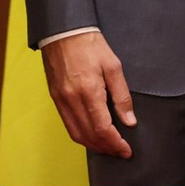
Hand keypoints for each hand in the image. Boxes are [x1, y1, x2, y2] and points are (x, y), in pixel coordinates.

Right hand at [41, 31, 135, 157]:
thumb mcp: (114, 66)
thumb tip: (129, 121)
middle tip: (120, 152)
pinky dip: (80, 136)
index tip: (126, 151)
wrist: (64, 32)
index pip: (103, 128)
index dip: (116, 143)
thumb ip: (122, 95)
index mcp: (90, 92)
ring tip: (108, 149)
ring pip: (76, 134)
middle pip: (89, 136)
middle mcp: (72, 100)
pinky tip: (91, 137)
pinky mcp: (55, 99)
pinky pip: (67, 125)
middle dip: (106, 148)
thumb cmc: (92, 46)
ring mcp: (61, 101)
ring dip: (93, 146)